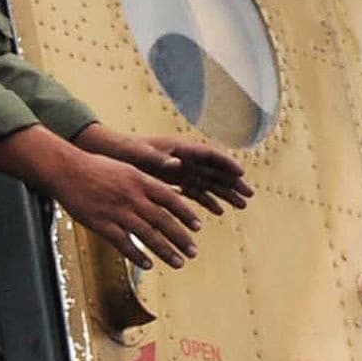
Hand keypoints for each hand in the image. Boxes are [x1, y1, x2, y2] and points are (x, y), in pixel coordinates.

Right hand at [0, 126, 203, 268]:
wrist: (67, 170)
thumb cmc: (97, 167)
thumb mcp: (128, 168)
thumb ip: (150, 182)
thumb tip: (173, 191)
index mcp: (140, 180)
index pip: (171, 199)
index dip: (186, 214)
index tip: (198, 227)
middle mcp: (132, 196)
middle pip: (163, 221)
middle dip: (181, 238)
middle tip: (194, 252)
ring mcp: (117, 212)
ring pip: (147, 235)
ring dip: (165, 251)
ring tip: (178, 262)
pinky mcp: (101, 224)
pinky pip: (124, 243)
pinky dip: (137, 255)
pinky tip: (148, 265)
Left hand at [82, 125, 256, 212]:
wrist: (112, 155)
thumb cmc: (127, 151)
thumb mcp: (141, 154)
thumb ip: (159, 159)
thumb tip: (177, 163)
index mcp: (180, 148)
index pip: (209, 154)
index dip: (226, 163)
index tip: (241, 173)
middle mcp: (185, 159)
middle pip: (215, 170)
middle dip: (232, 182)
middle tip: (249, 195)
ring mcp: (182, 171)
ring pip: (209, 182)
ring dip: (225, 193)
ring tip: (241, 205)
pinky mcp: (175, 182)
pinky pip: (196, 192)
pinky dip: (207, 200)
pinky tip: (218, 211)